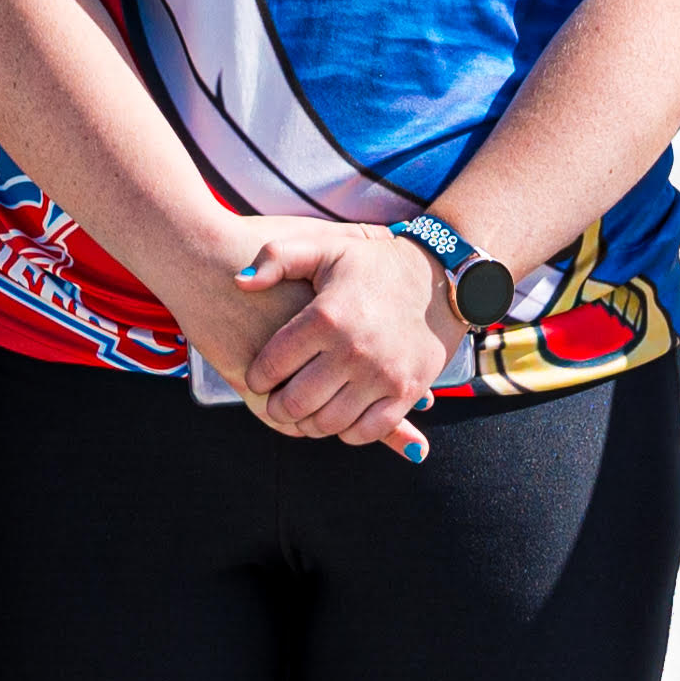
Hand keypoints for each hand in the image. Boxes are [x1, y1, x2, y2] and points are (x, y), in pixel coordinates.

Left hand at [233, 228, 445, 454]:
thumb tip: (240, 282)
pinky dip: (348, 432)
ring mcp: (382, 374)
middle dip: (277, 408)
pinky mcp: (407, 391)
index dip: (257, 377)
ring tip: (304, 411)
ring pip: (328, 423)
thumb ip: (277, 257)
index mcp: (326, 317)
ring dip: (309, 423)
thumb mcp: (325, 247)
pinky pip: (368, 430)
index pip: (272, 365)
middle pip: (296, 402)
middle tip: (275, 402)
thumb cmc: (373, 265)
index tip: (257, 378)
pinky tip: (339, 416)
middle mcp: (353, 350)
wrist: (439, 278)